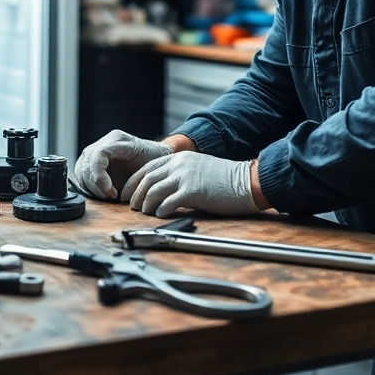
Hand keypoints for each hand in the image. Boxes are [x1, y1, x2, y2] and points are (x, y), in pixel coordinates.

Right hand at [73, 130, 172, 200]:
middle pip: (87, 163)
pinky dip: (87, 185)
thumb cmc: (154, 161)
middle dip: (95, 185)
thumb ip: (137, 174)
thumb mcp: (151, 165)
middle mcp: (105, 141)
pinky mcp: (91, 159)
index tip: (111, 192)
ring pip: (82, 169)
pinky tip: (101, 192)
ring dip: (91, 187)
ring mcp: (96, 148)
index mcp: (119, 139)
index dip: (100, 175)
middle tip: (110, 196)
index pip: (99, 154)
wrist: (153, 156)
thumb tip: (125, 188)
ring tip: (107, 194)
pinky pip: (81, 172)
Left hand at [121, 151, 261, 217]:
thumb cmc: (226, 180)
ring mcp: (185, 177)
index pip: (147, 168)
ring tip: (144, 213)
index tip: (127, 194)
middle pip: (146, 179)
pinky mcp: (193, 191)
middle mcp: (179, 165)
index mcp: (180, 158)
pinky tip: (159, 215)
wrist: (247, 181)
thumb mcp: (199, 168)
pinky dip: (160, 210)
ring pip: (153, 190)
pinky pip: (168, 202)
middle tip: (131, 207)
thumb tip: (165, 190)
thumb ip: (181, 174)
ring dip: (145, 204)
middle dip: (135, 194)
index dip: (133, 182)